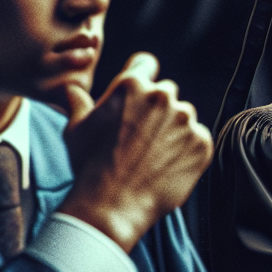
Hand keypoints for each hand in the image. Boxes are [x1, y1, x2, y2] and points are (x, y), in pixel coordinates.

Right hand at [55, 53, 212, 252]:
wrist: (111, 207)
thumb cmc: (89, 166)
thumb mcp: (76, 129)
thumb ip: (78, 101)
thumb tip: (69, 87)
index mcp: (132, 85)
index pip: (146, 64)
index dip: (141, 77)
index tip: (137, 97)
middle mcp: (163, 96)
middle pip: (165, 93)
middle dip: (155, 110)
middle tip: (140, 138)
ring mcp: (185, 120)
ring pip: (183, 117)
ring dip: (173, 130)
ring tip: (152, 157)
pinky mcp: (201, 143)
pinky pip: (197, 140)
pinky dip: (187, 151)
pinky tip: (166, 168)